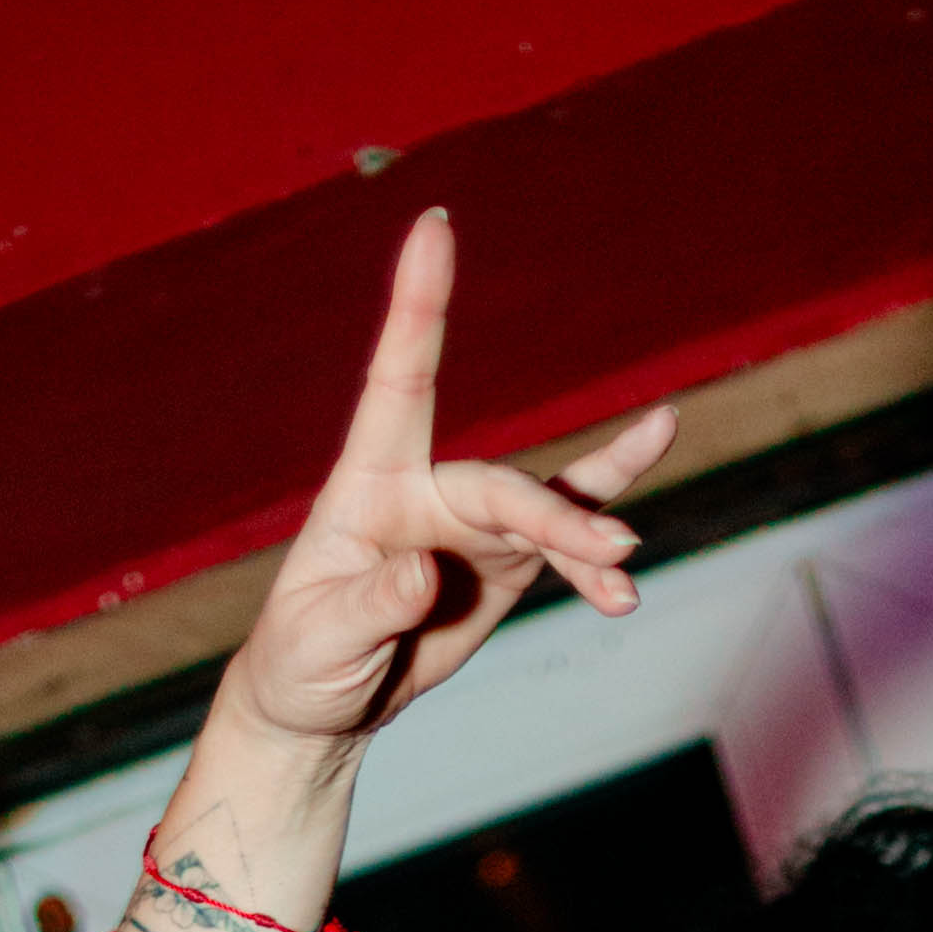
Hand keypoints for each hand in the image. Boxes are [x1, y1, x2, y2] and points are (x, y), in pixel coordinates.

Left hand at [226, 209, 675, 752]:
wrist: (322, 704)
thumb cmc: (303, 661)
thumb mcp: (321, 639)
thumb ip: (370, 604)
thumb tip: (423, 571)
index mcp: (368, 484)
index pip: (397, 380)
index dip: (417, 304)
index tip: (434, 227)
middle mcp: (426, 490)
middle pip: (500, 486)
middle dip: (556, 517)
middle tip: (612, 553)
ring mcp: (470, 527)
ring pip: (545, 507)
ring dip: (590, 531)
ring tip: (629, 562)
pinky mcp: (501, 567)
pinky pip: (563, 553)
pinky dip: (593, 574)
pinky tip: (622, 597)